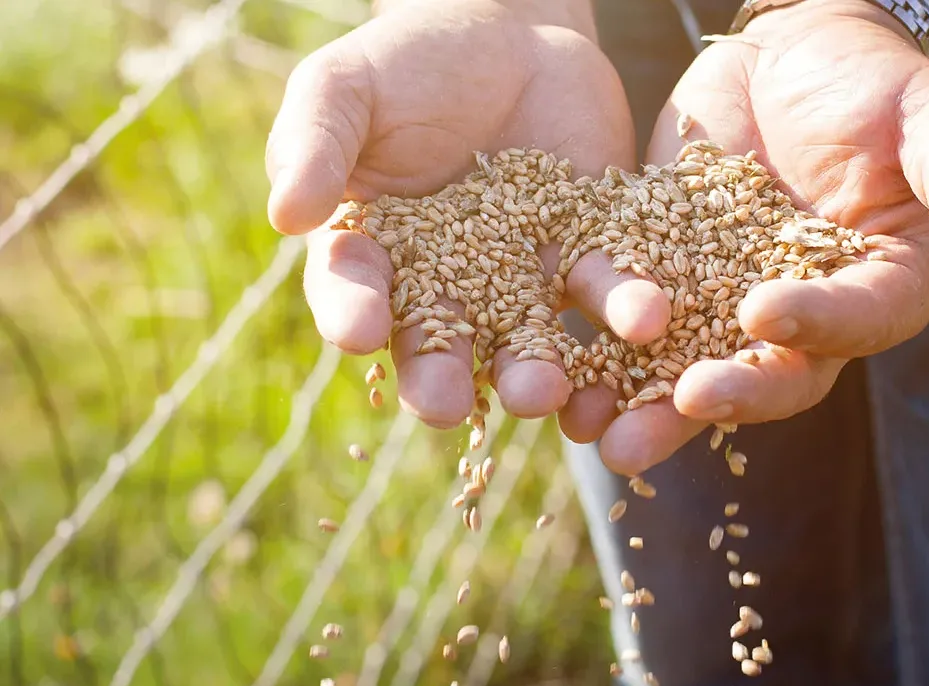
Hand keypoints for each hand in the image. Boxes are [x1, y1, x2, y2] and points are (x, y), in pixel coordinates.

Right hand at [266, 0, 670, 430]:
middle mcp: (445, 286)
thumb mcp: (348, 87)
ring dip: (533, 372)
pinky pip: (605, 290)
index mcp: (373, 254)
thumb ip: (315, 142)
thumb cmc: (410, 62)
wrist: (511, 36)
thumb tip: (286, 214)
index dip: (351, 313)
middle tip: (446, 406)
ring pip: (525, 341)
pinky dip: (622, 307)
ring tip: (542, 391)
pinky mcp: (585, 257)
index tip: (358, 331)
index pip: (351, 292)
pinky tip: (642, 319)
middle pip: (437, 344)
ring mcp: (519, 280)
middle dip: (440, 376)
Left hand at [595, 0, 928, 473]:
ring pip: (694, 365)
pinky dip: (598, 348)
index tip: (764, 311)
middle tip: (683, 406)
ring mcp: (731, 299)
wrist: (794, 54)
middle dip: (727, 394)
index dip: (816, 323)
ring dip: (646, 403)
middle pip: (773, 370)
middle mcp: (807, 312)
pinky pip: (635, 321)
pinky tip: (558, 374)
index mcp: (878, 284)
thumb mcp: (925, 112)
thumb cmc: (875, 80)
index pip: (857, 320)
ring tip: (597, 431)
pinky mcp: (671, 272)